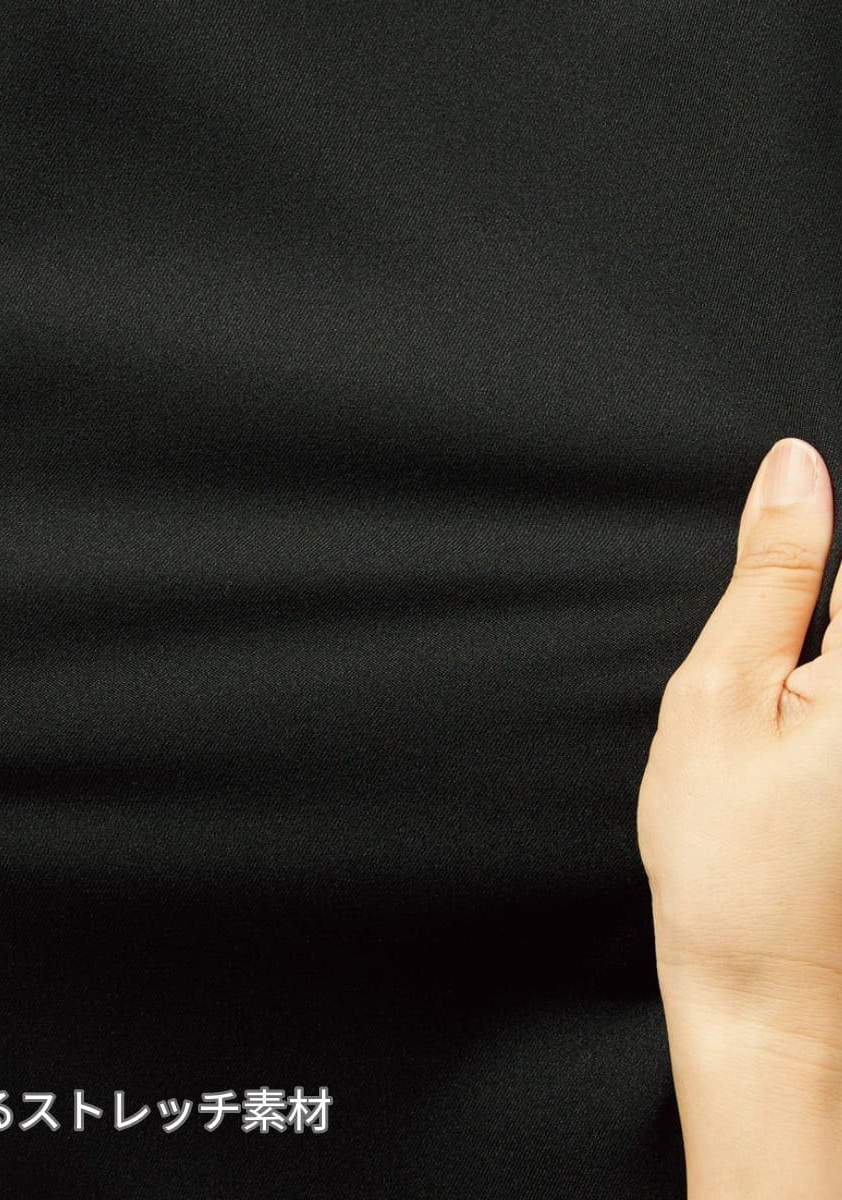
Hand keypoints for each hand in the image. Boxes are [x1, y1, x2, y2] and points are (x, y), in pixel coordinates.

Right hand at [637, 436, 841, 1195]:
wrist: (769, 991)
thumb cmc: (729, 856)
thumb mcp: (720, 693)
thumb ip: (770, 575)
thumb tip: (794, 468)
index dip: (815, 537)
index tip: (777, 627)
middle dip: (809, 616)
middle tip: (770, 698)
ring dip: (811, 648)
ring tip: (781, 744)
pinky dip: (821, 684)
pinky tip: (801, 731)